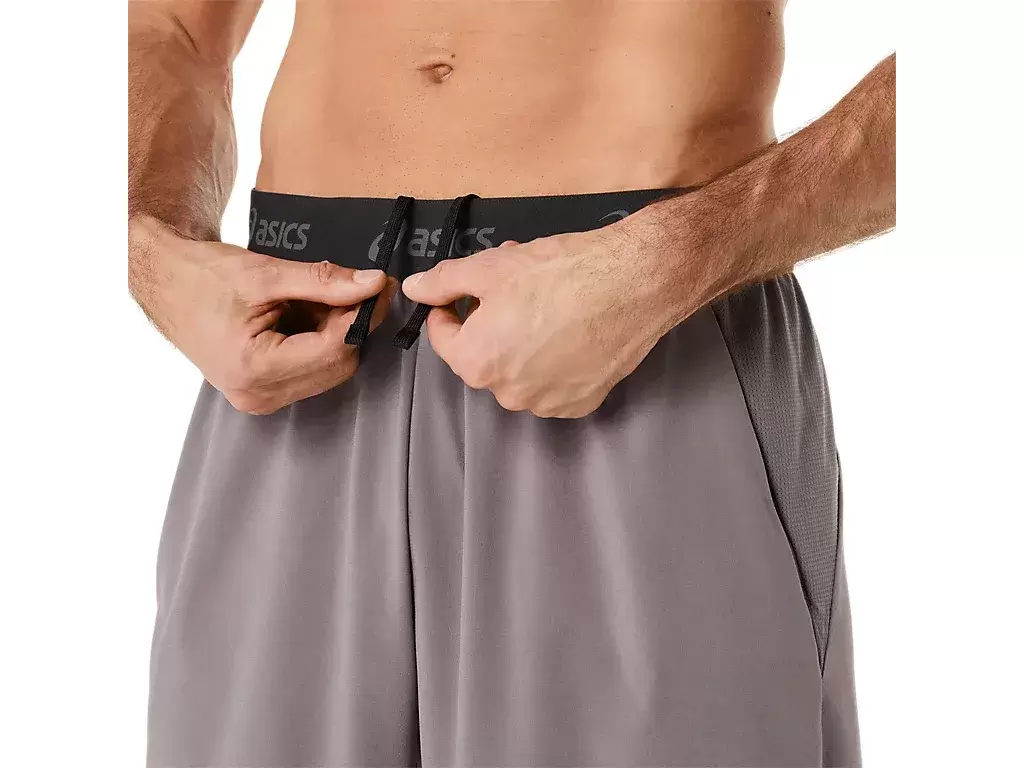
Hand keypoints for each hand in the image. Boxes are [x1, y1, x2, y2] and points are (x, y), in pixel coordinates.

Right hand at [129, 215, 396, 414]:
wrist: (164, 284)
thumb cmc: (204, 277)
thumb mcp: (266, 273)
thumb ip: (323, 281)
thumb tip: (373, 284)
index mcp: (254, 369)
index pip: (333, 349)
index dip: (361, 315)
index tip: (377, 285)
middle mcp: (259, 394)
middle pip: (337, 365)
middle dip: (350, 325)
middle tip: (353, 286)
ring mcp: (261, 398)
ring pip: (330, 369)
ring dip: (336, 333)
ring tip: (315, 298)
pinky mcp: (264, 392)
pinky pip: (312, 370)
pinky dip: (319, 341)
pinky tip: (304, 314)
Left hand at [401, 223, 681, 417]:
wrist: (632, 283)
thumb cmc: (558, 273)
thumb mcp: (490, 267)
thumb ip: (444, 282)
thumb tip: (415, 289)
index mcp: (477, 362)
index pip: (444, 339)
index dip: (449, 308)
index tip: (462, 292)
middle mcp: (508, 393)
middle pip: (484, 357)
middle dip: (489, 324)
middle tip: (514, 288)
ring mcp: (547, 402)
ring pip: (519, 372)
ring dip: (522, 345)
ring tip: (547, 306)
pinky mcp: (582, 403)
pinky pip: (554, 384)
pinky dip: (555, 363)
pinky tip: (572, 331)